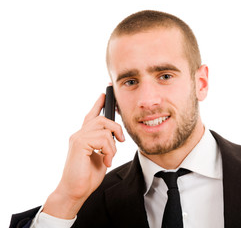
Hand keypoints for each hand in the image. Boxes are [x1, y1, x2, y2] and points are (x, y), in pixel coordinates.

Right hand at [43, 94, 124, 218]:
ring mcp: (78, 138)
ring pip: (104, 128)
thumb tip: (114, 137)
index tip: (105, 94)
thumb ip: (105, 144)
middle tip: (121, 140)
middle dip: (115, 127)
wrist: (75, 191)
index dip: (99, 104)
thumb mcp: (101, 157)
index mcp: (84, 137)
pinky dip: (109, 151)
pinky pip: (102, 138)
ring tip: (109, 158)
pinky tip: (105, 161)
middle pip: (101, 118)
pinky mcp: (79, 143)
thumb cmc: (87, 177)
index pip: (91, 116)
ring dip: (112, 145)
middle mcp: (79, 134)